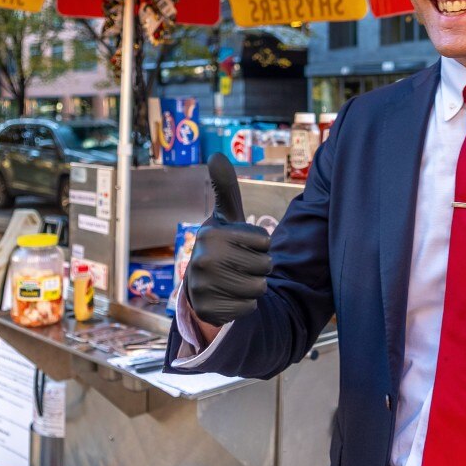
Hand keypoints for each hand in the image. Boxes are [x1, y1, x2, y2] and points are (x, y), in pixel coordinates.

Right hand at [185, 154, 271, 326]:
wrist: (200, 283)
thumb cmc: (222, 245)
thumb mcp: (225, 217)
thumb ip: (225, 187)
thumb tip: (215, 155)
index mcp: (211, 234)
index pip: (264, 242)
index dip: (261, 245)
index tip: (244, 245)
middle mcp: (202, 260)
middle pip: (265, 266)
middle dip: (260, 267)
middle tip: (241, 265)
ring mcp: (202, 287)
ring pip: (259, 288)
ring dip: (255, 286)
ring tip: (237, 279)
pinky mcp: (208, 309)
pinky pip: (248, 308)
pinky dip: (245, 304)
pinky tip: (229, 296)